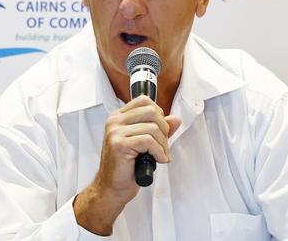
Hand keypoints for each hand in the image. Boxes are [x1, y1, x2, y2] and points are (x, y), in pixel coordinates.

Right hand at [73, 95, 180, 234]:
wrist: (111, 188)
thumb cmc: (126, 167)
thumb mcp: (145, 144)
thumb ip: (159, 129)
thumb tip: (176, 119)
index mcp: (118, 117)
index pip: (144, 100)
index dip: (159, 114)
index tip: (161, 131)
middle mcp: (114, 121)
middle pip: (151, 111)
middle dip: (164, 129)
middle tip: (163, 146)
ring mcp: (115, 132)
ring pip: (152, 128)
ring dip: (163, 145)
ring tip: (161, 156)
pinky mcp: (119, 145)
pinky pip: (148, 141)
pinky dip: (159, 152)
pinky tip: (158, 160)